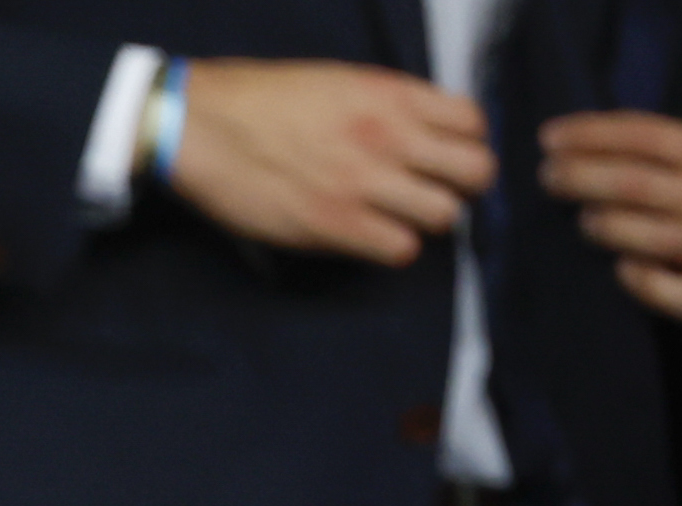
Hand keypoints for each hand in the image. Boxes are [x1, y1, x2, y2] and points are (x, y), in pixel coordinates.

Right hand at [170, 60, 496, 265]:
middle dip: (462, 186)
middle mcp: (389, 136)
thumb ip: (390, 102)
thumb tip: (424, 128)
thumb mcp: (341, 80)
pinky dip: (394, 248)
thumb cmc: (264, 100)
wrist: (205, 125)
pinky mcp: (336, 224)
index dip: (466, 143)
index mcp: (391, 94)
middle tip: (433, 191)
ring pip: (446, 214)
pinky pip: (402, 249)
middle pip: (476, 172)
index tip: (444, 155)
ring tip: (399, 217)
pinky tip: (371, 237)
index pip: (474, 123)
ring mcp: (365, 182)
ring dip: (427, 220)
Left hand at [537, 113, 681, 326]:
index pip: (643, 135)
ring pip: (634, 235)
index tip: (548, 138)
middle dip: (578, 177)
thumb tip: (583, 145)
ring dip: (597, 224)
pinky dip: (627, 274)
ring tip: (583, 219)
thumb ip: (664, 151)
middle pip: (630, 184)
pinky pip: (649, 286)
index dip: (590, 135)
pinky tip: (620, 265)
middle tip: (547, 177)